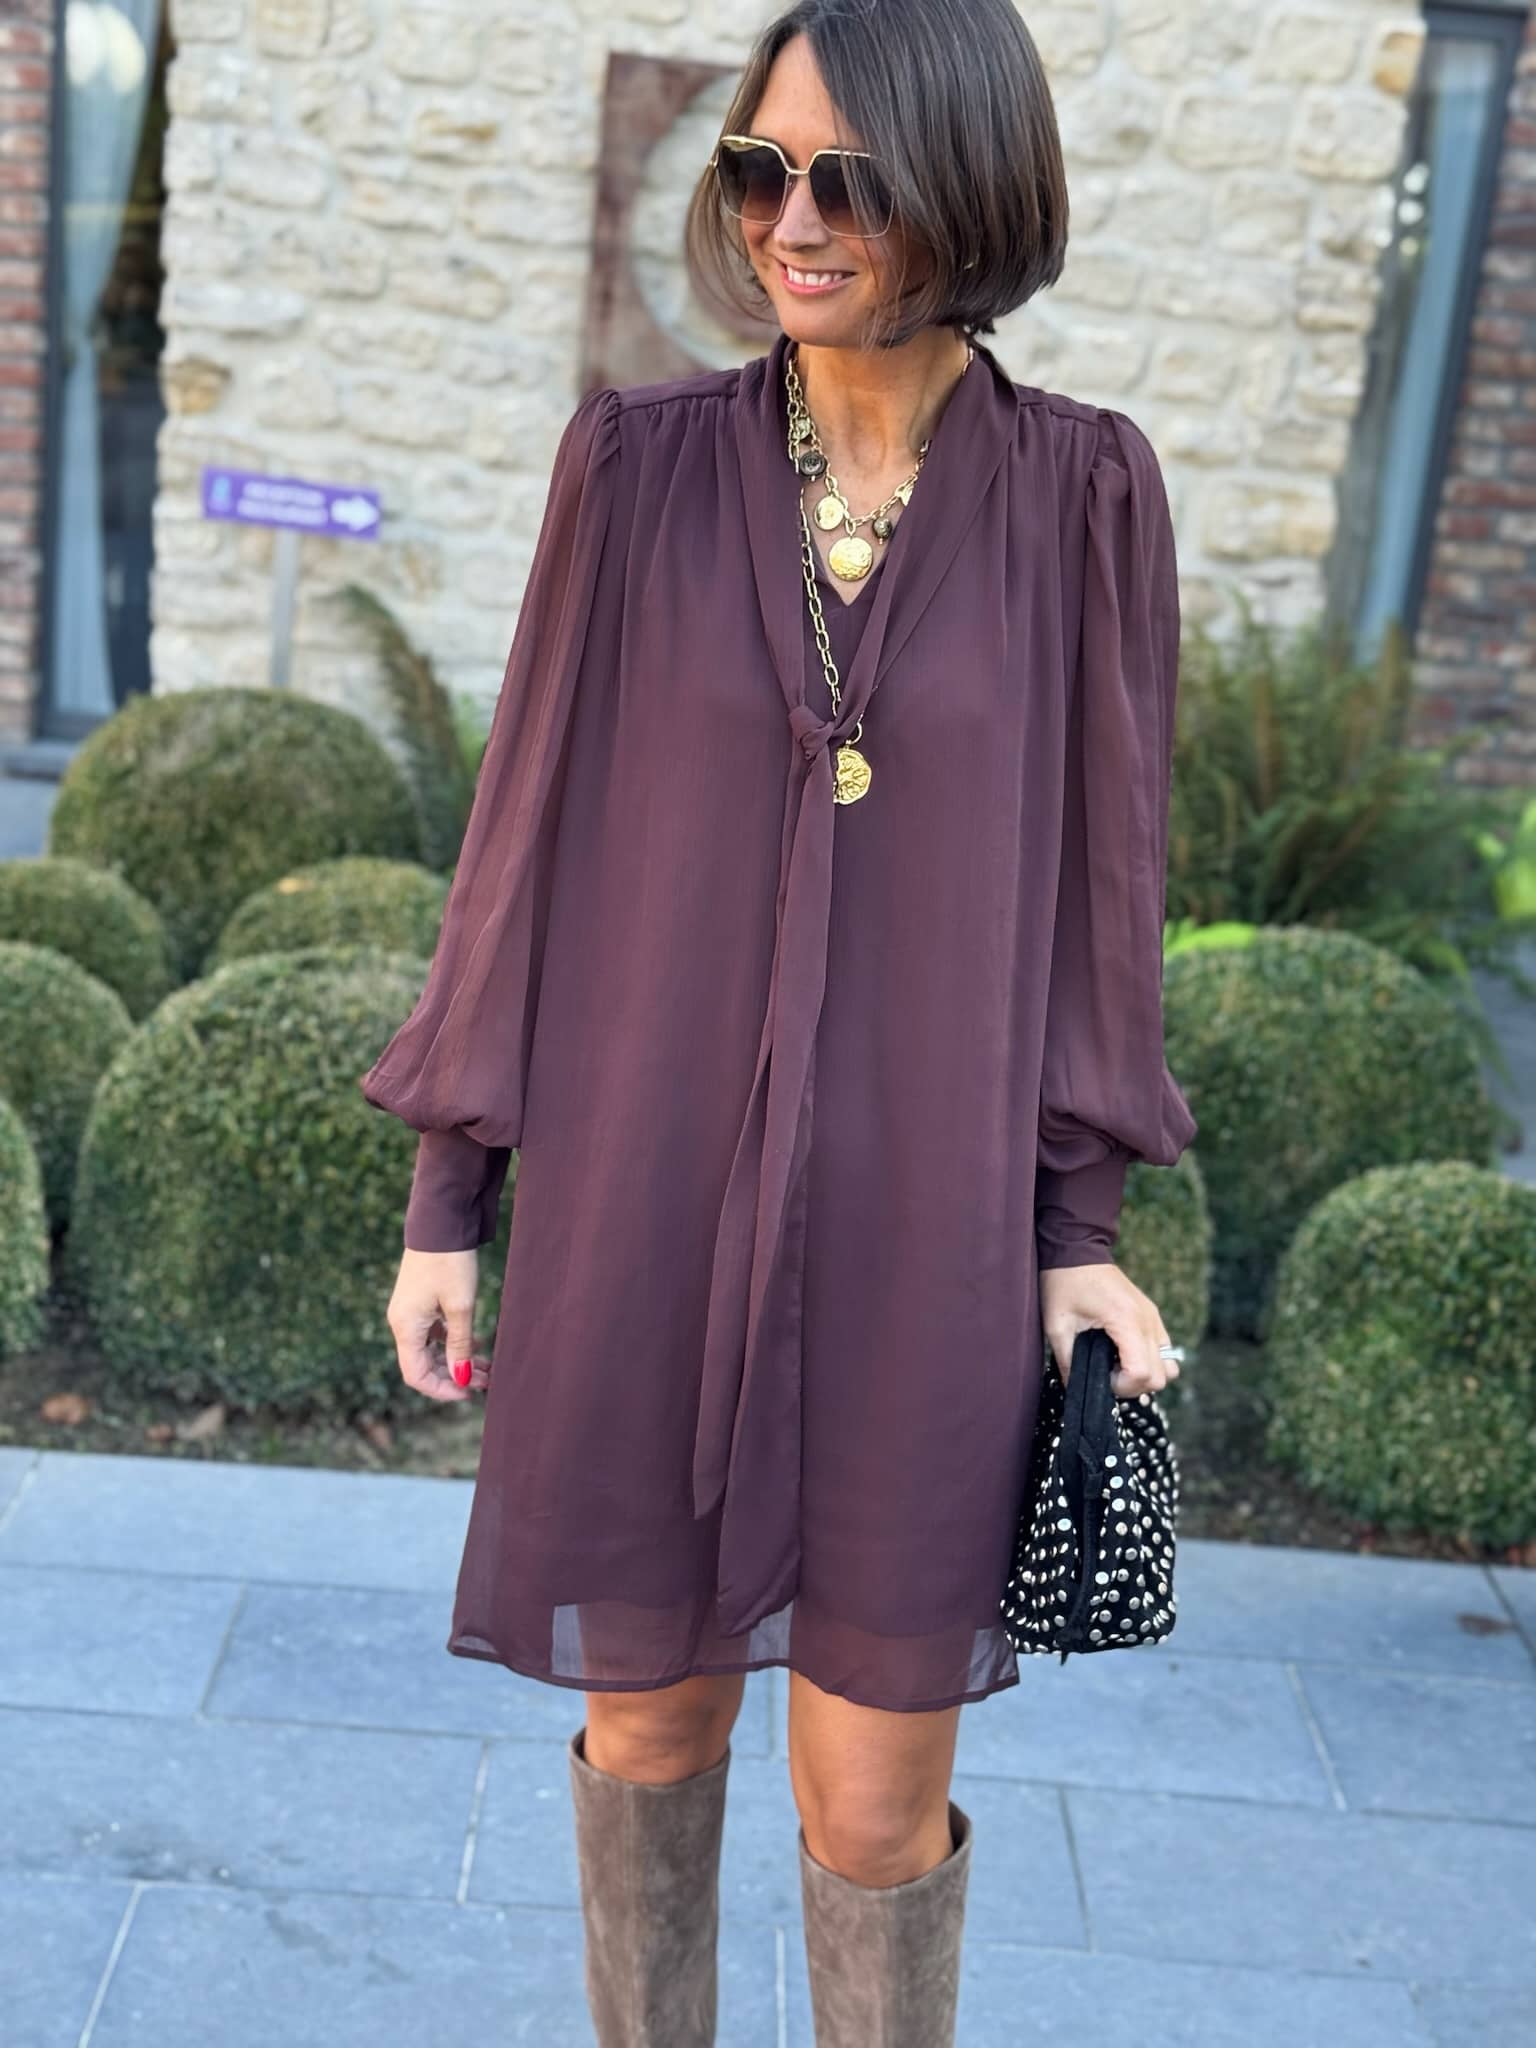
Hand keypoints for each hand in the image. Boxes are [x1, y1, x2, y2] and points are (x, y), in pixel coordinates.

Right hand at [385, 1247, 490, 1402]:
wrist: (441, 1221)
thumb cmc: (450, 1262)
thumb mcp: (461, 1306)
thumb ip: (461, 1345)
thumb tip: (463, 1378)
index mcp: (406, 1327)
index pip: (416, 1376)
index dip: (442, 1390)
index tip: (469, 1393)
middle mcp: (403, 1323)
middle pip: (424, 1365)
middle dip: (455, 1375)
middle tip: (487, 1380)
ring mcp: (410, 1312)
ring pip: (432, 1349)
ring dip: (458, 1359)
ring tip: (489, 1366)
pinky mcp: (420, 1301)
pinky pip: (434, 1332)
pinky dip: (455, 1341)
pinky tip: (479, 1343)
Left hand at [1038, 1261, 1179, 1398]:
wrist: (1076, 1250)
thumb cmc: (1064, 1284)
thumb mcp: (1058, 1325)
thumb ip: (1068, 1362)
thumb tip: (1077, 1390)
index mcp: (1126, 1320)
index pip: (1142, 1373)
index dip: (1122, 1386)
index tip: (1101, 1377)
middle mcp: (1148, 1320)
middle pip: (1161, 1377)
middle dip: (1134, 1385)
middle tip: (1106, 1374)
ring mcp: (1153, 1317)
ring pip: (1170, 1367)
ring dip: (1145, 1374)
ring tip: (1116, 1365)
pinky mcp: (1152, 1316)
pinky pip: (1164, 1351)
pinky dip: (1149, 1361)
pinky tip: (1122, 1353)